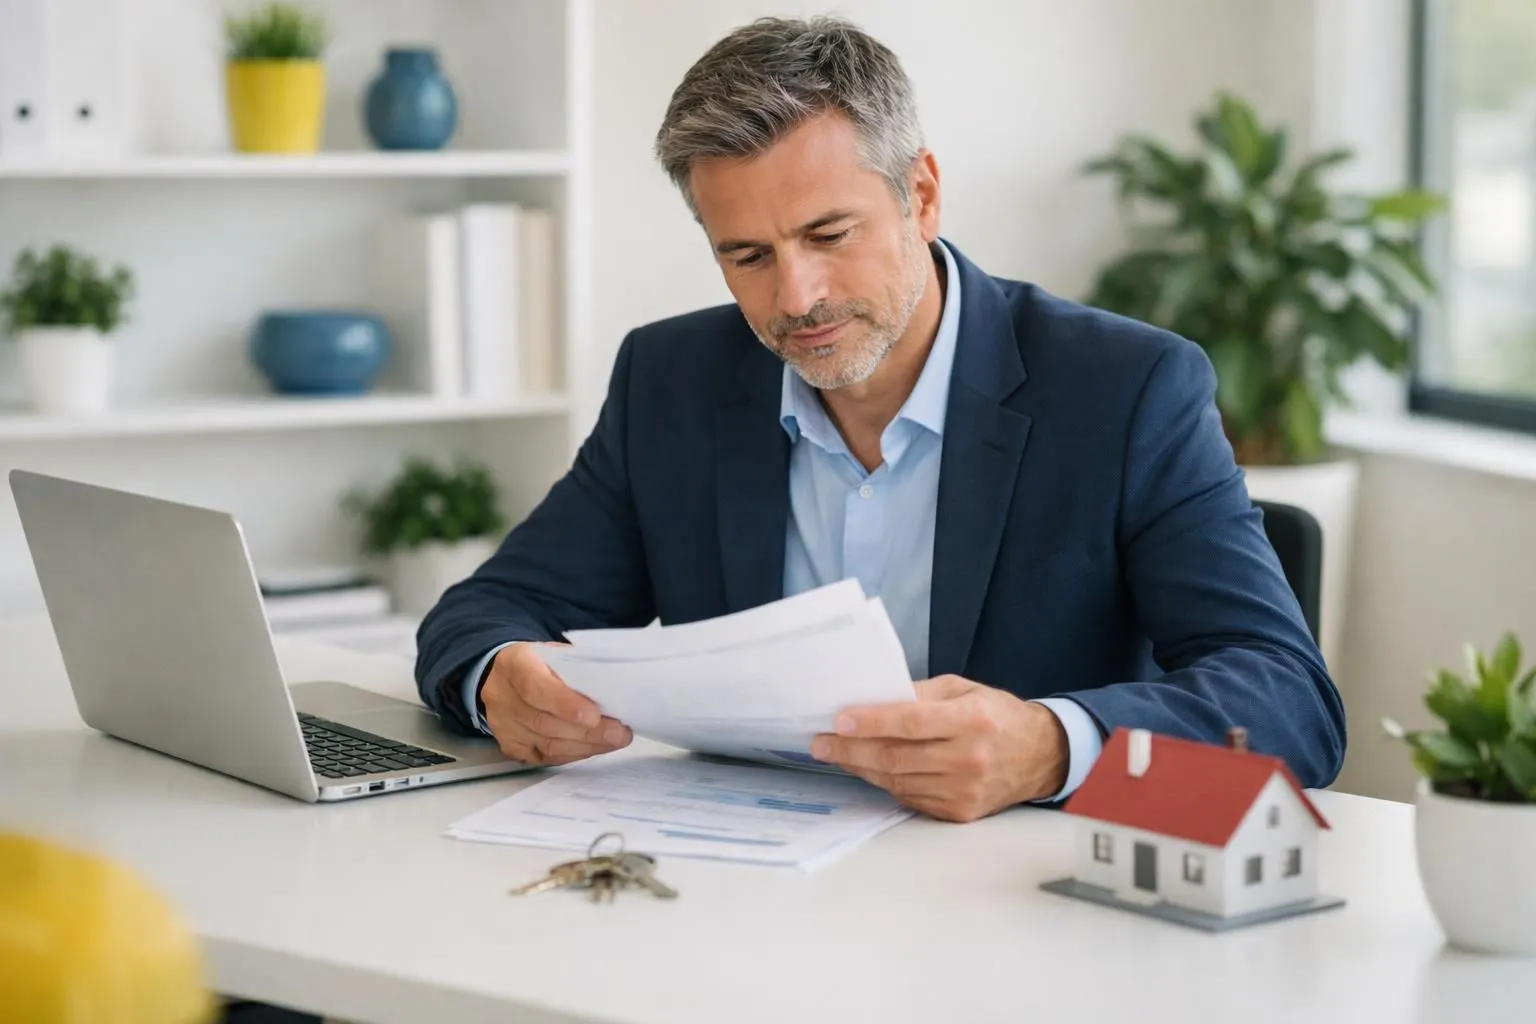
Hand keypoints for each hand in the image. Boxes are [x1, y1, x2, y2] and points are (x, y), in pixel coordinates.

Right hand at [481, 643, 631, 765]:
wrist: (501, 675)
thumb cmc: (537, 662)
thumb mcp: (554, 652)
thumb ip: (576, 670)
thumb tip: (612, 692)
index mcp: (516, 665)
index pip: (536, 688)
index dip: (565, 705)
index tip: (594, 716)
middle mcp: (503, 697)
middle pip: (545, 722)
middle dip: (589, 732)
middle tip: (620, 734)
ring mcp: (504, 725)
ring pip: (546, 745)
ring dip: (585, 746)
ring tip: (613, 741)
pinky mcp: (509, 745)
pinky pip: (543, 757)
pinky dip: (572, 755)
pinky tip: (591, 748)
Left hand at [810, 675, 1068, 822]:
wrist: (1040, 755)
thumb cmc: (996, 715)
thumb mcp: (963, 689)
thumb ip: (920, 694)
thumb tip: (872, 699)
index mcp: (972, 719)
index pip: (911, 722)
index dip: (871, 722)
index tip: (838, 720)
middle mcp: (969, 758)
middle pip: (897, 758)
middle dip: (851, 750)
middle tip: (820, 744)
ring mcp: (965, 791)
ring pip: (898, 782)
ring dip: (862, 768)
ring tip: (837, 755)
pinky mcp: (960, 813)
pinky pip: (910, 798)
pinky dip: (886, 784)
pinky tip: (870, 770)